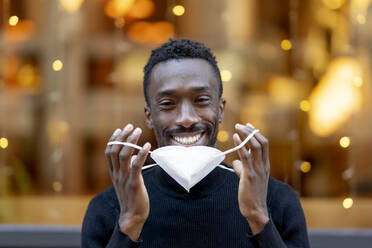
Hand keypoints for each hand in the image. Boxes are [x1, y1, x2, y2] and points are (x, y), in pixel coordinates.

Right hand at [105, 124, 150, 240]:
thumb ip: (128, 168)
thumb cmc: (131, 198)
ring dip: (131, 140)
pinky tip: (147, 145)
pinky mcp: (134, 183)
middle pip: (115, 150)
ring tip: (138, 130)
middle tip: (131, 126)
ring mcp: (124, 178)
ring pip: (124, 155)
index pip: (109, 152)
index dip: (113, 139)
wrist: (132, 217)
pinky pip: (136, 165)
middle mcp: (116, 174)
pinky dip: (141, 153)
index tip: (120, 129)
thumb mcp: (127, 181)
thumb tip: (134, 156)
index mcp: (113, 173)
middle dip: (123, 136)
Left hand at [232, 123, 269, 233]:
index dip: (256, 133)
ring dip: (246, 134)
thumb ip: (243, 169)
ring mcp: (258, 170)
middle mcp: (264, 166)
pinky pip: (246, 156)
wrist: (255, 211)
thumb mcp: (248, 179)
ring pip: (255, 146)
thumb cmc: (251, 195)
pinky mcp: (250, 175)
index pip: (264, 144)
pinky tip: (235, 138)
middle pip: (261, 142)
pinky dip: (241, 145)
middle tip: (240, 124)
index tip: (248, 126)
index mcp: (265, 165)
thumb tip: (236, 163)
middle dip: (251, 131)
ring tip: (237, 127)